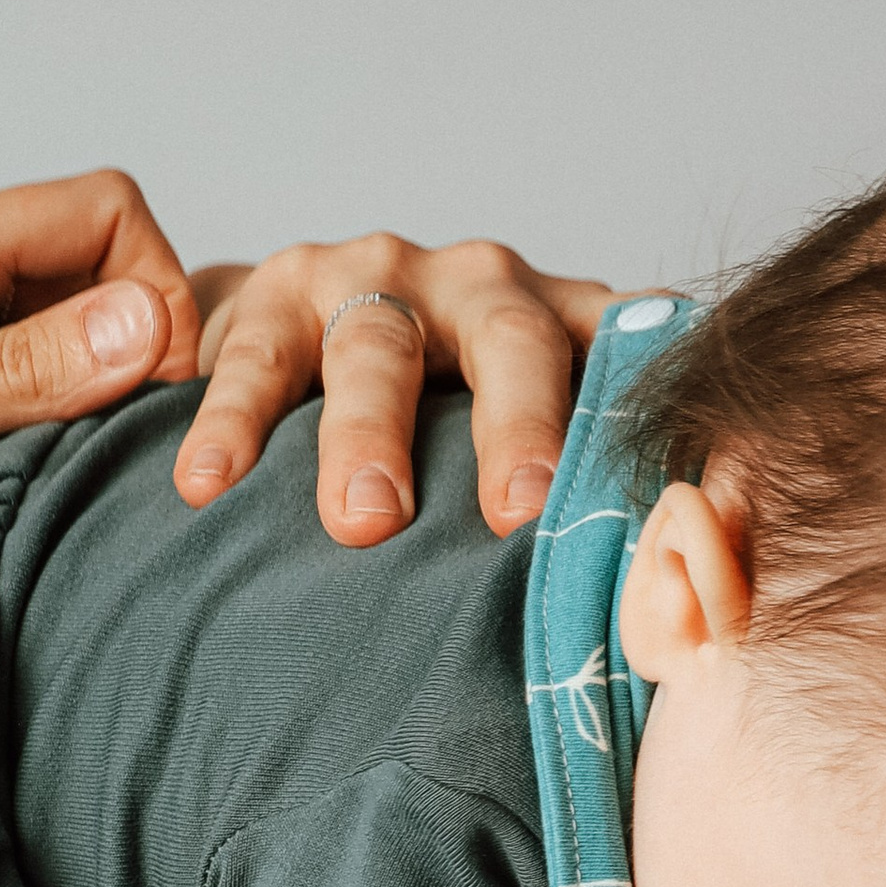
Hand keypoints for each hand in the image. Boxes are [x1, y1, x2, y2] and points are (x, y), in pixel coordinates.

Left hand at [0, 173, 202, 683]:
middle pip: (67, 257)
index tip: (155, 402)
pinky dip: (2, 395)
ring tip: (58, 467)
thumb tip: (149, 327)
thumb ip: (15, 374)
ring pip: (15, 306)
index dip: (160, 297)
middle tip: (125, 448)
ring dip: (63, 376)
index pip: (102, 209)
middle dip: (124, 341)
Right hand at [172, 232, 616, 547]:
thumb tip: (676, 607)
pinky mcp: (279, 290)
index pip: (615, 366)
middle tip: (514, 516)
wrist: (313, 338)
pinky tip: (210, 485)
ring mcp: (378, 279)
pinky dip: (233, 421)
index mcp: (564, 325)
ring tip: (364, 521)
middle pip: (511, 342)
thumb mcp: (530, 439)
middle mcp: (482, 285)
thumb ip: (594, 483)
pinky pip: (257, 356)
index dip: (627, 428)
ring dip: (369, 434)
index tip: (638, 509)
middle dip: (516, 425)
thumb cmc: (448, 432)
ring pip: (380, 346)